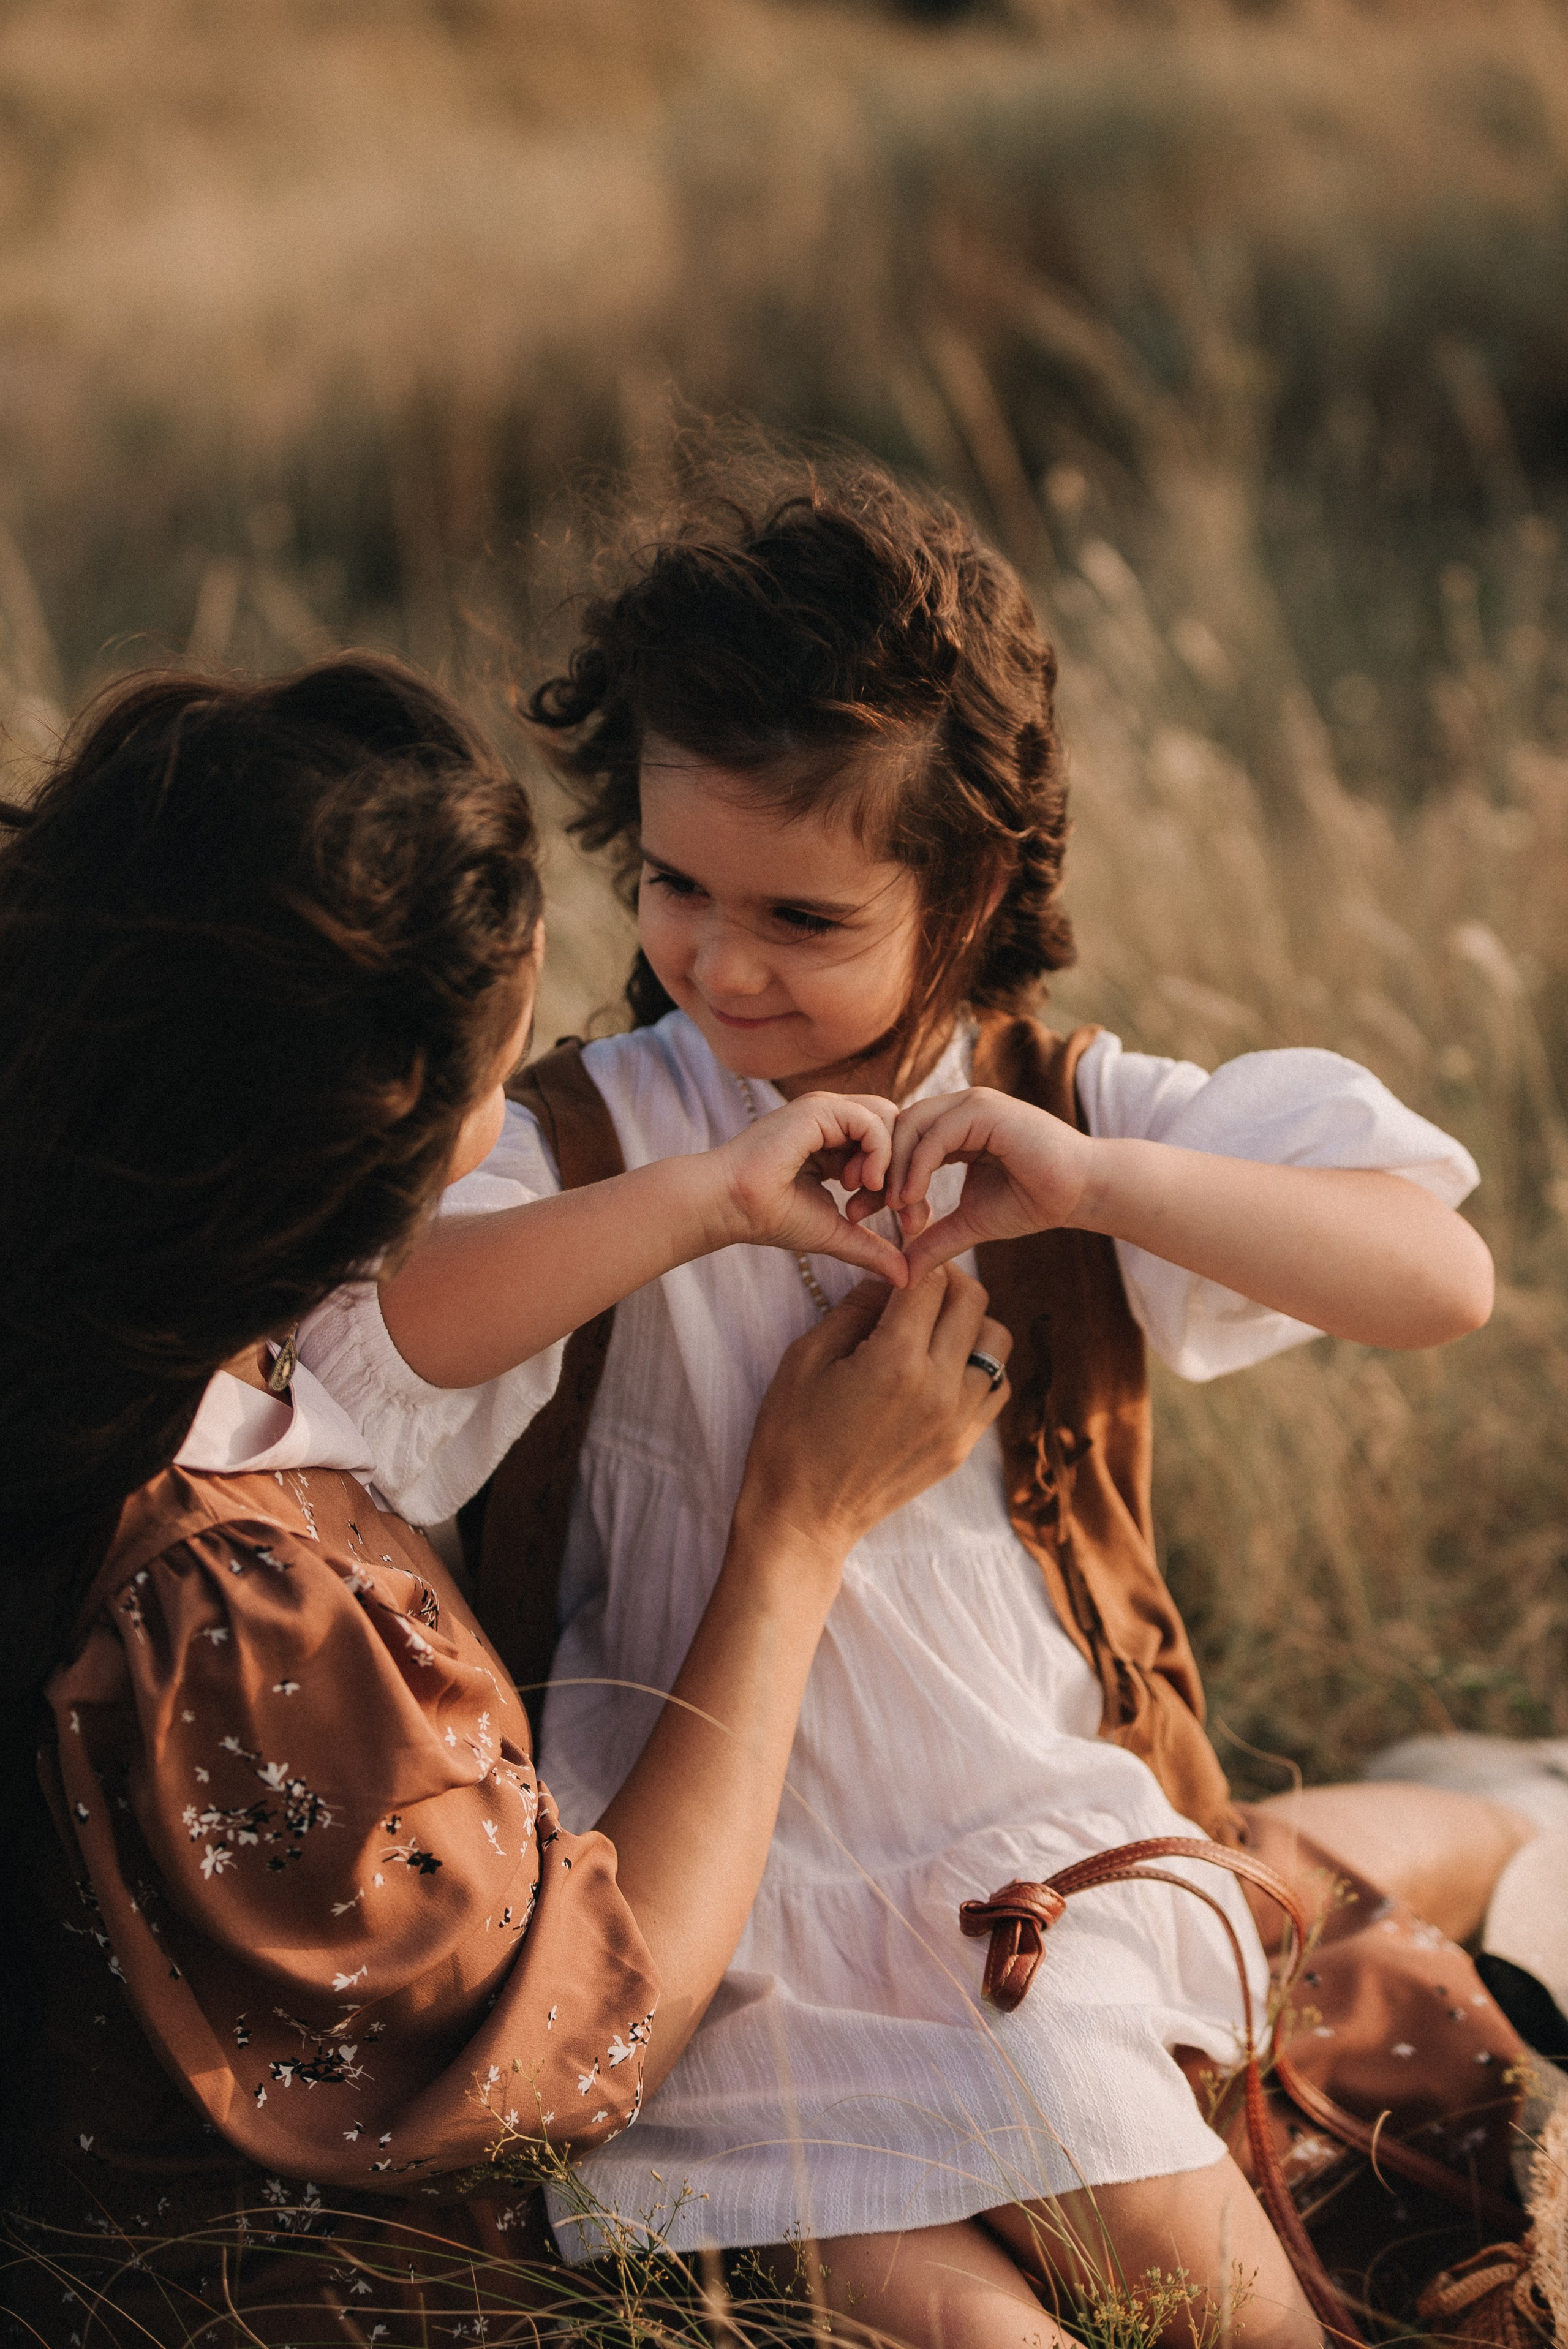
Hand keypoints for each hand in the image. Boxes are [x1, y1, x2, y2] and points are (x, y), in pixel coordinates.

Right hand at [713, 1090, 910, 1284]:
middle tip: (896, 1207)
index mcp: (835, 1142)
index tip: (901, 1219)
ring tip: (873, 1193)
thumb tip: (907, 1277)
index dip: (903, 1180)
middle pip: (897, 1127)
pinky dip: (879, 1152)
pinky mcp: (818, 1109)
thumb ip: (871, 1248)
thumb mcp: (836, 1232)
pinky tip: (864, 1183)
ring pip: (889, 1119)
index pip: (891, 1145)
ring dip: (892, 1161)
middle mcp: (833, 1120)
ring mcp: (825, 1111)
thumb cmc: (770, 1217)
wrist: (731, 1206)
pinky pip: (870, 1121)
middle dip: (906, 1168)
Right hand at [734, 1266, 1011, 1564]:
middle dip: (946, 1280)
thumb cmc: (791, 1435)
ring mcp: (958, 1420)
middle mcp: (939, 1388)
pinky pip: (996, 1386)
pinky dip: (979, 1364)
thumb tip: (887, 1276)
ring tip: (933, 1326)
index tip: (901, 1259)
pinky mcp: (963, 1445)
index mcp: (895, 1360)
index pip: (930, 1281)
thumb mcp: (807, 1357)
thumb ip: (854, 1308)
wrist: (804, 1515)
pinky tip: (943, 1366)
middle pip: (973, 1300)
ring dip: (970, 1320)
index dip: (915, 1259)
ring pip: (997, 1339)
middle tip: (918, 1283)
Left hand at [855, 1088, 1093, 1281]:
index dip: (875, 1175)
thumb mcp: (972, 1222)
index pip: (900, 1142)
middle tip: (857, 1210)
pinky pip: (935, 1135)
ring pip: (910, 1126)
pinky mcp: (986, 1110)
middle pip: (896, 1129)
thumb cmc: (1035, 1201)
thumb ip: (936, 1238)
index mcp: (954, 1127)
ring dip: (893, 1170)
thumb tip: (903, 1272)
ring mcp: (973, 1104)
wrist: (1082, 1192)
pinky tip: (910, 1200)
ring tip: (889, 1209)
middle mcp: (960, 1109)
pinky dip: (916, 1167)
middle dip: (872, 1170)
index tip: (857, 1212)